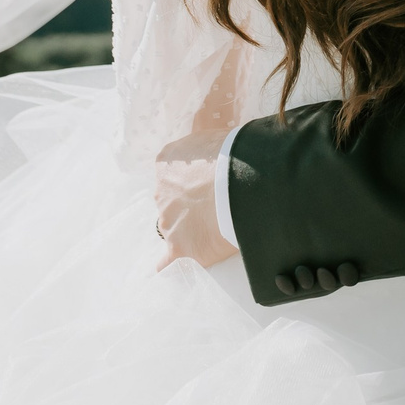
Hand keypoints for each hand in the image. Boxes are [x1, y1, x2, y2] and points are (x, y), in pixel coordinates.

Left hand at [153, 126, 236, 268]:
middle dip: (190, 205)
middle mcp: (161, 193)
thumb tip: (208, 153)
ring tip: (217, 227)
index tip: (209, 184)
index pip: (173, 174)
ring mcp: (169, 222)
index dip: (194, 181)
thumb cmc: (233, 156)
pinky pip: (170, 259)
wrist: (243, 183)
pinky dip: (171, 263)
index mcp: (166, 164)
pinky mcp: (181, 247)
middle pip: (172, 202)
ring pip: (175, 227)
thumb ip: (200, 152)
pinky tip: (175, 264)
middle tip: (216, 205)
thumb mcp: (210, 140)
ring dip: (191, 228)